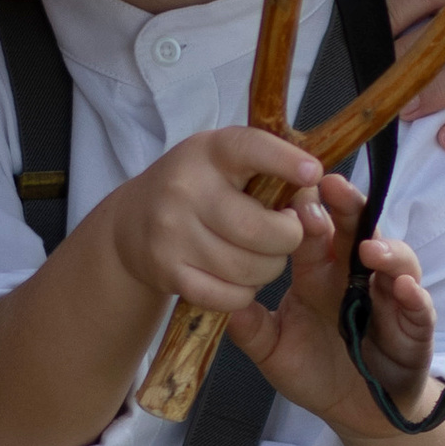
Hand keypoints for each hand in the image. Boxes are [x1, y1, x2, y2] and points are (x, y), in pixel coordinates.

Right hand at [100, 126, 318, 314]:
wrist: (130, 222)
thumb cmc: (196, 187)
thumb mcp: (224, 161)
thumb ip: (268, 168)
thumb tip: (314, 195)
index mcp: (208, 151)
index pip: (250, 149)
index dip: (284, 162)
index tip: (313, 173)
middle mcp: (185, 188)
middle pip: (261, 229)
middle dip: (288, 237)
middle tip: (285, 234)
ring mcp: (173, 233)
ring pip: (250, 267)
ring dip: (268, 268)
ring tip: (261, 255)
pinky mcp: (168, 271)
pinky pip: (228, 296)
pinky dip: (244, 292)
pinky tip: (239, 277)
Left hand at [226, 175, 439, 433]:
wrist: (354, 412)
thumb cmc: (315, 371)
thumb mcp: (273, 350)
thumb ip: (249, 327)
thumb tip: (221, 302)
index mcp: (319, 273)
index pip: (314, 231)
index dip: (305, 210)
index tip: (290, 191)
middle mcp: (355, 276)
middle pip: (356, 229)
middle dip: (348, 206)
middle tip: (333, 186)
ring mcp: (387, 298)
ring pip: (394, 260)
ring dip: (384, 249)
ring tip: (368, 248)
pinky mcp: (413, 327)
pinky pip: (418, 307)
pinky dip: (413, 295)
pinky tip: (402, 288)